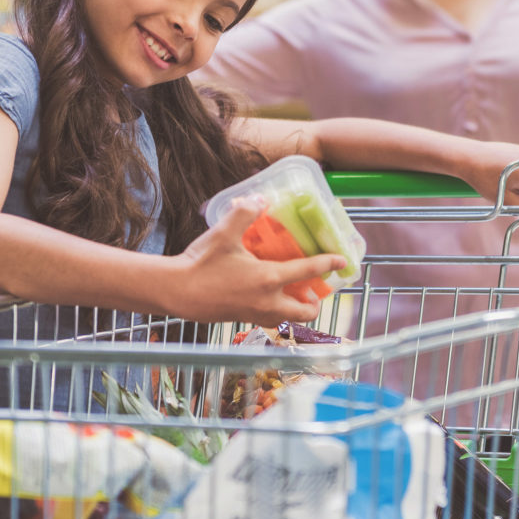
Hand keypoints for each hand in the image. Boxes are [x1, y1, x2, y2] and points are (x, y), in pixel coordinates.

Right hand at [169, 200, 346, 323]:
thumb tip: (259, 200)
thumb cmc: (201, 263)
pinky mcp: (241, 318)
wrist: (176, 292)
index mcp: (268, 279)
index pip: (307, 271)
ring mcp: (254, 313)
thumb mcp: (223, 233)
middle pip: (305, 311)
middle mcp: (267, 301)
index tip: (342, 261)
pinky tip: (265, 293)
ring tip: (293, 291)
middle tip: (315, 288)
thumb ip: (244, 213)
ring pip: (287, 318)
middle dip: (315, 302)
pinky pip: (269, 317)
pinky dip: (276, 309)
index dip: (327, 264)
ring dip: (296, 307)